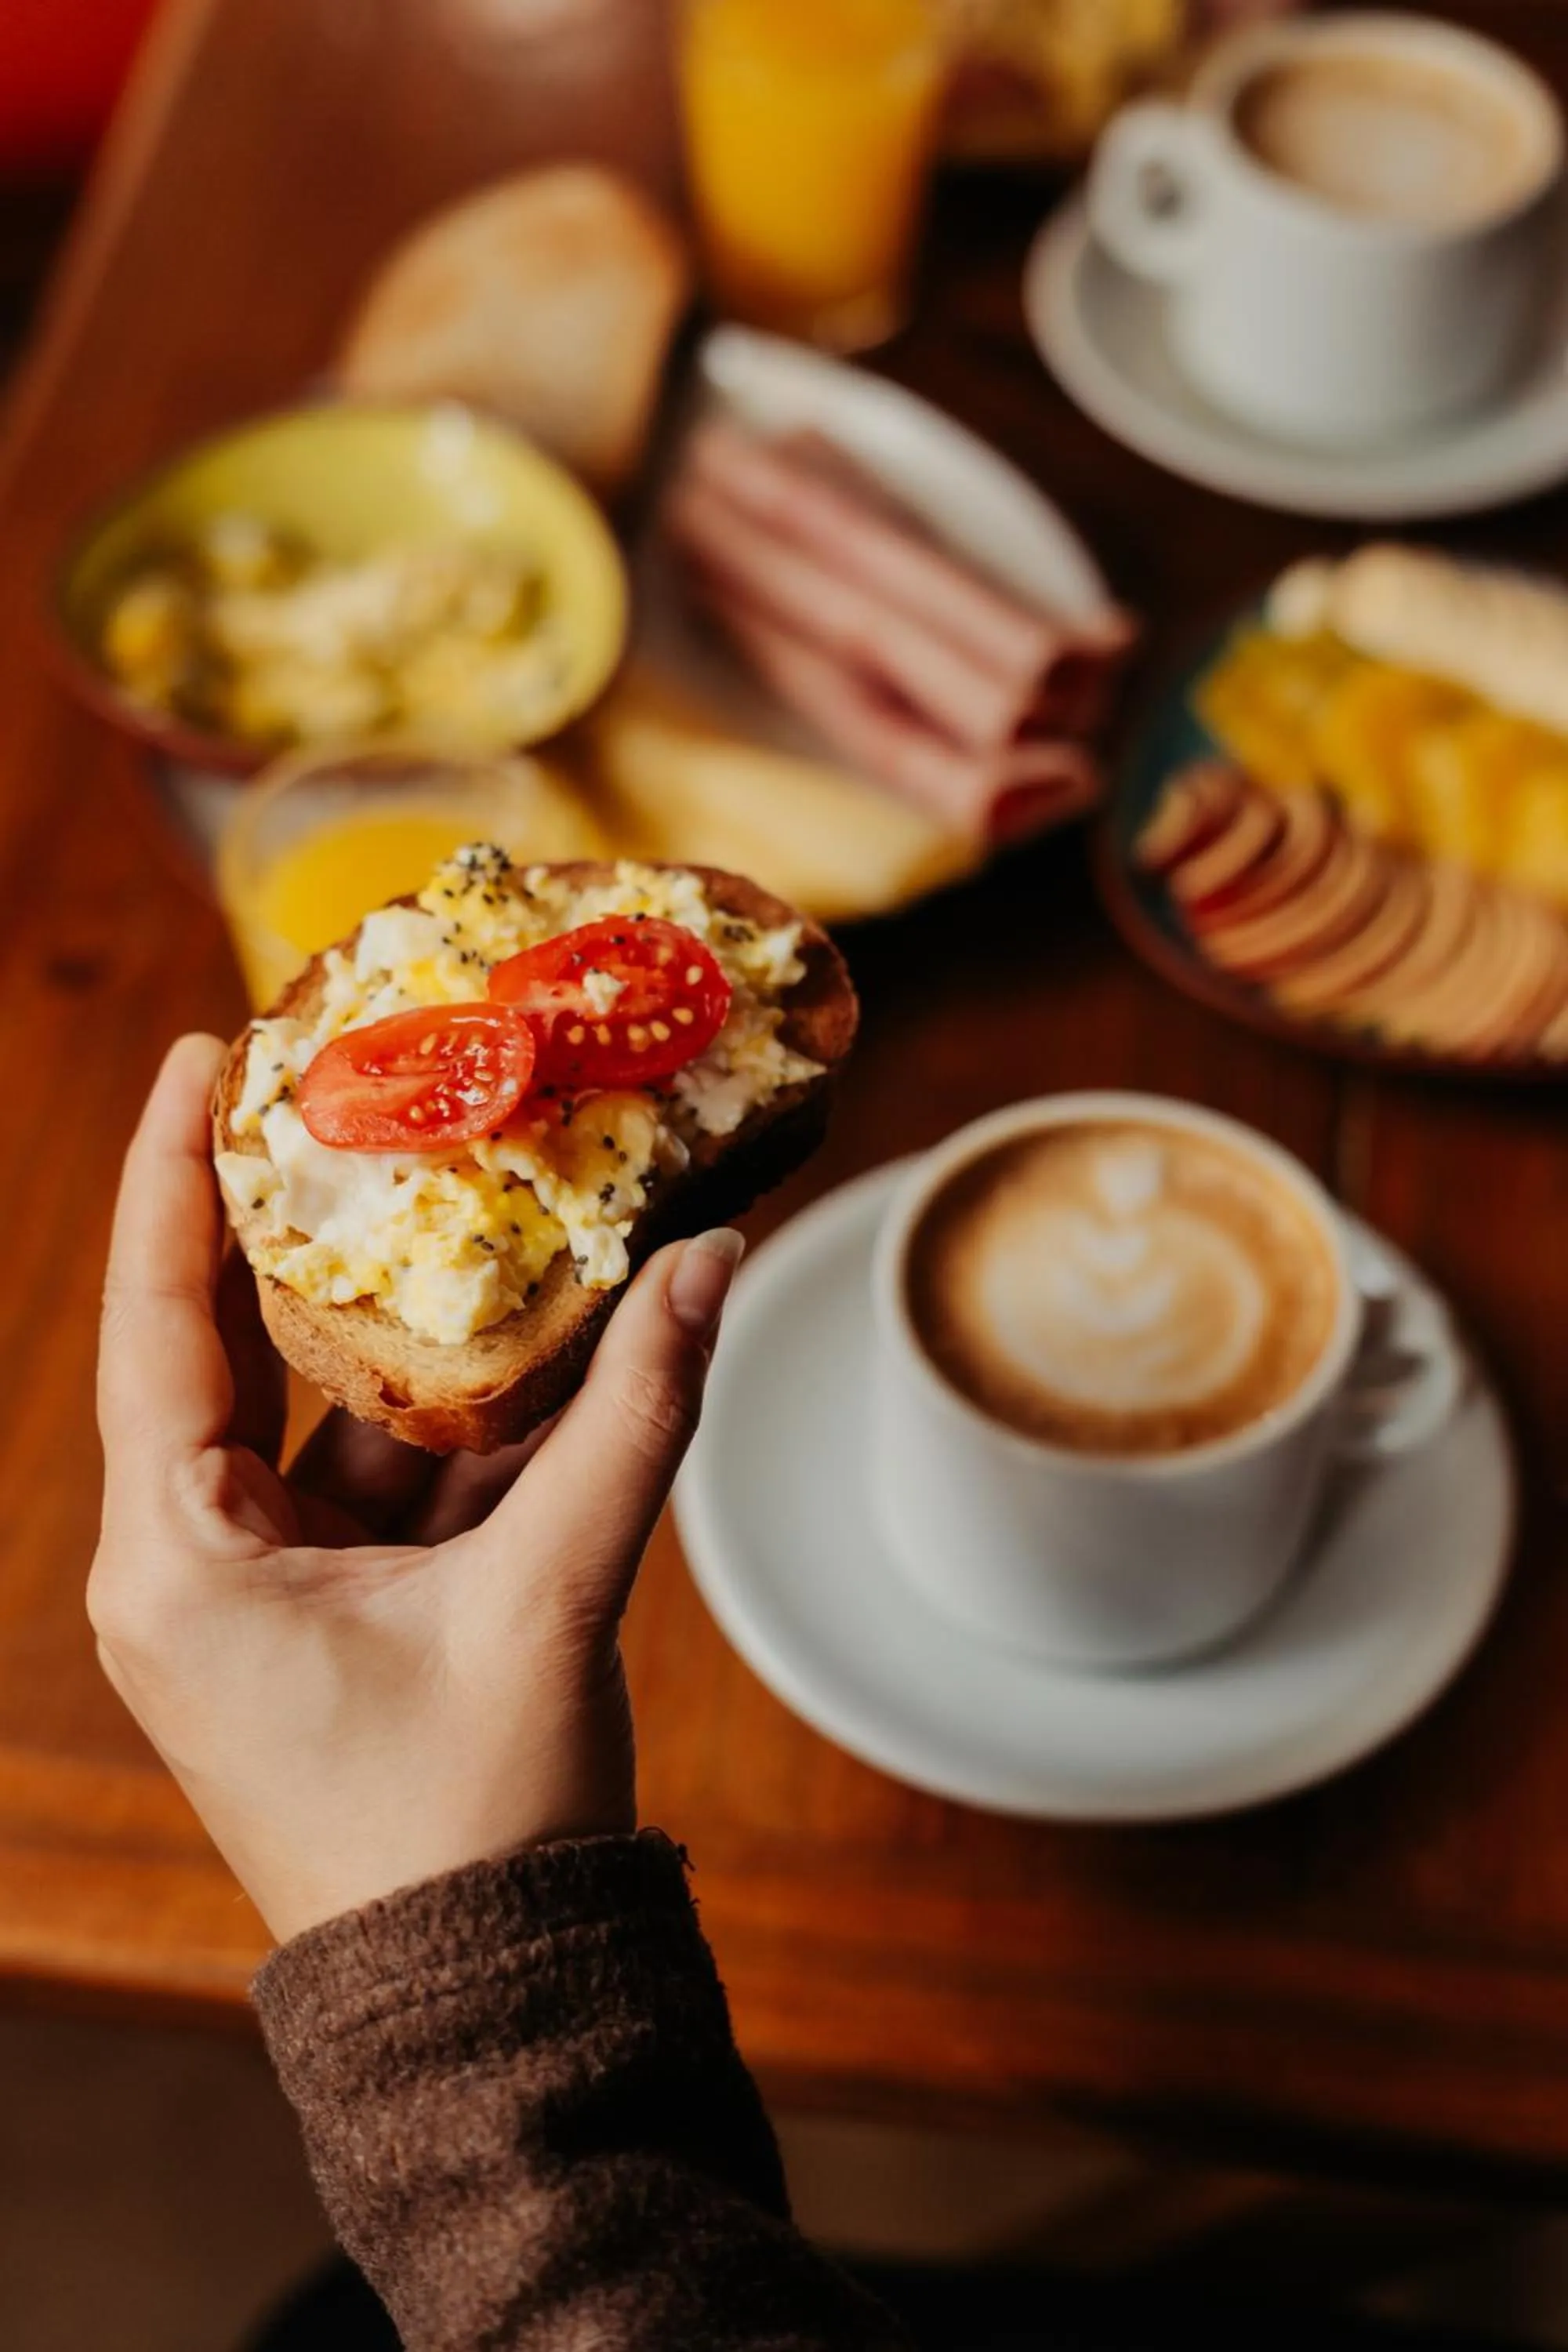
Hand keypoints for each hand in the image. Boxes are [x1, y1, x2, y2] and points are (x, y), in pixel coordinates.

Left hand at [91, 1035, 742, 1945]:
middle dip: (291, 1226)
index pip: (156, 1322)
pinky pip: (385, 1491)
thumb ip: (634, 1422)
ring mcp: (263, 1596)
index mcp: (179, 1558)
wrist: (482, 1998)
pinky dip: (458, 1430)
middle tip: (333, 1092)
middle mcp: (194, 1565)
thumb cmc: (467, 1826)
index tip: (198, 1055)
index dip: (169, 1177)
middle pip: (233, 1348)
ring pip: (331, 1419)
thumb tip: (709, 1263)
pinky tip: (539, 1342)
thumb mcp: (548, 1601)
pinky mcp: (330, 1624)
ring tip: (469, 1201)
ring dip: (410, 1331)